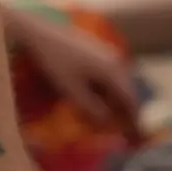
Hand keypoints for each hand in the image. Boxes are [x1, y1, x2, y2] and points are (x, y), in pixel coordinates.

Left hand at [5, 6, 140, 136]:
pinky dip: (106, 91)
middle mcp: (114, 60)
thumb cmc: (54, 61)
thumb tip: (108, 124)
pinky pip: (107, 75)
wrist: (37, 32)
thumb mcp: (72, 91)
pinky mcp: (94, 50)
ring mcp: (105, 53)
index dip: (134, 121)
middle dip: (125, 113)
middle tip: (122, 132)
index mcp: (113, 70)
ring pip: (116, 84)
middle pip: (126, 92)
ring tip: (109, 119)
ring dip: (115, 102)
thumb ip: (92, 109)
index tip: (133, 138)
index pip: (131, 101)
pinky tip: (96, 100)